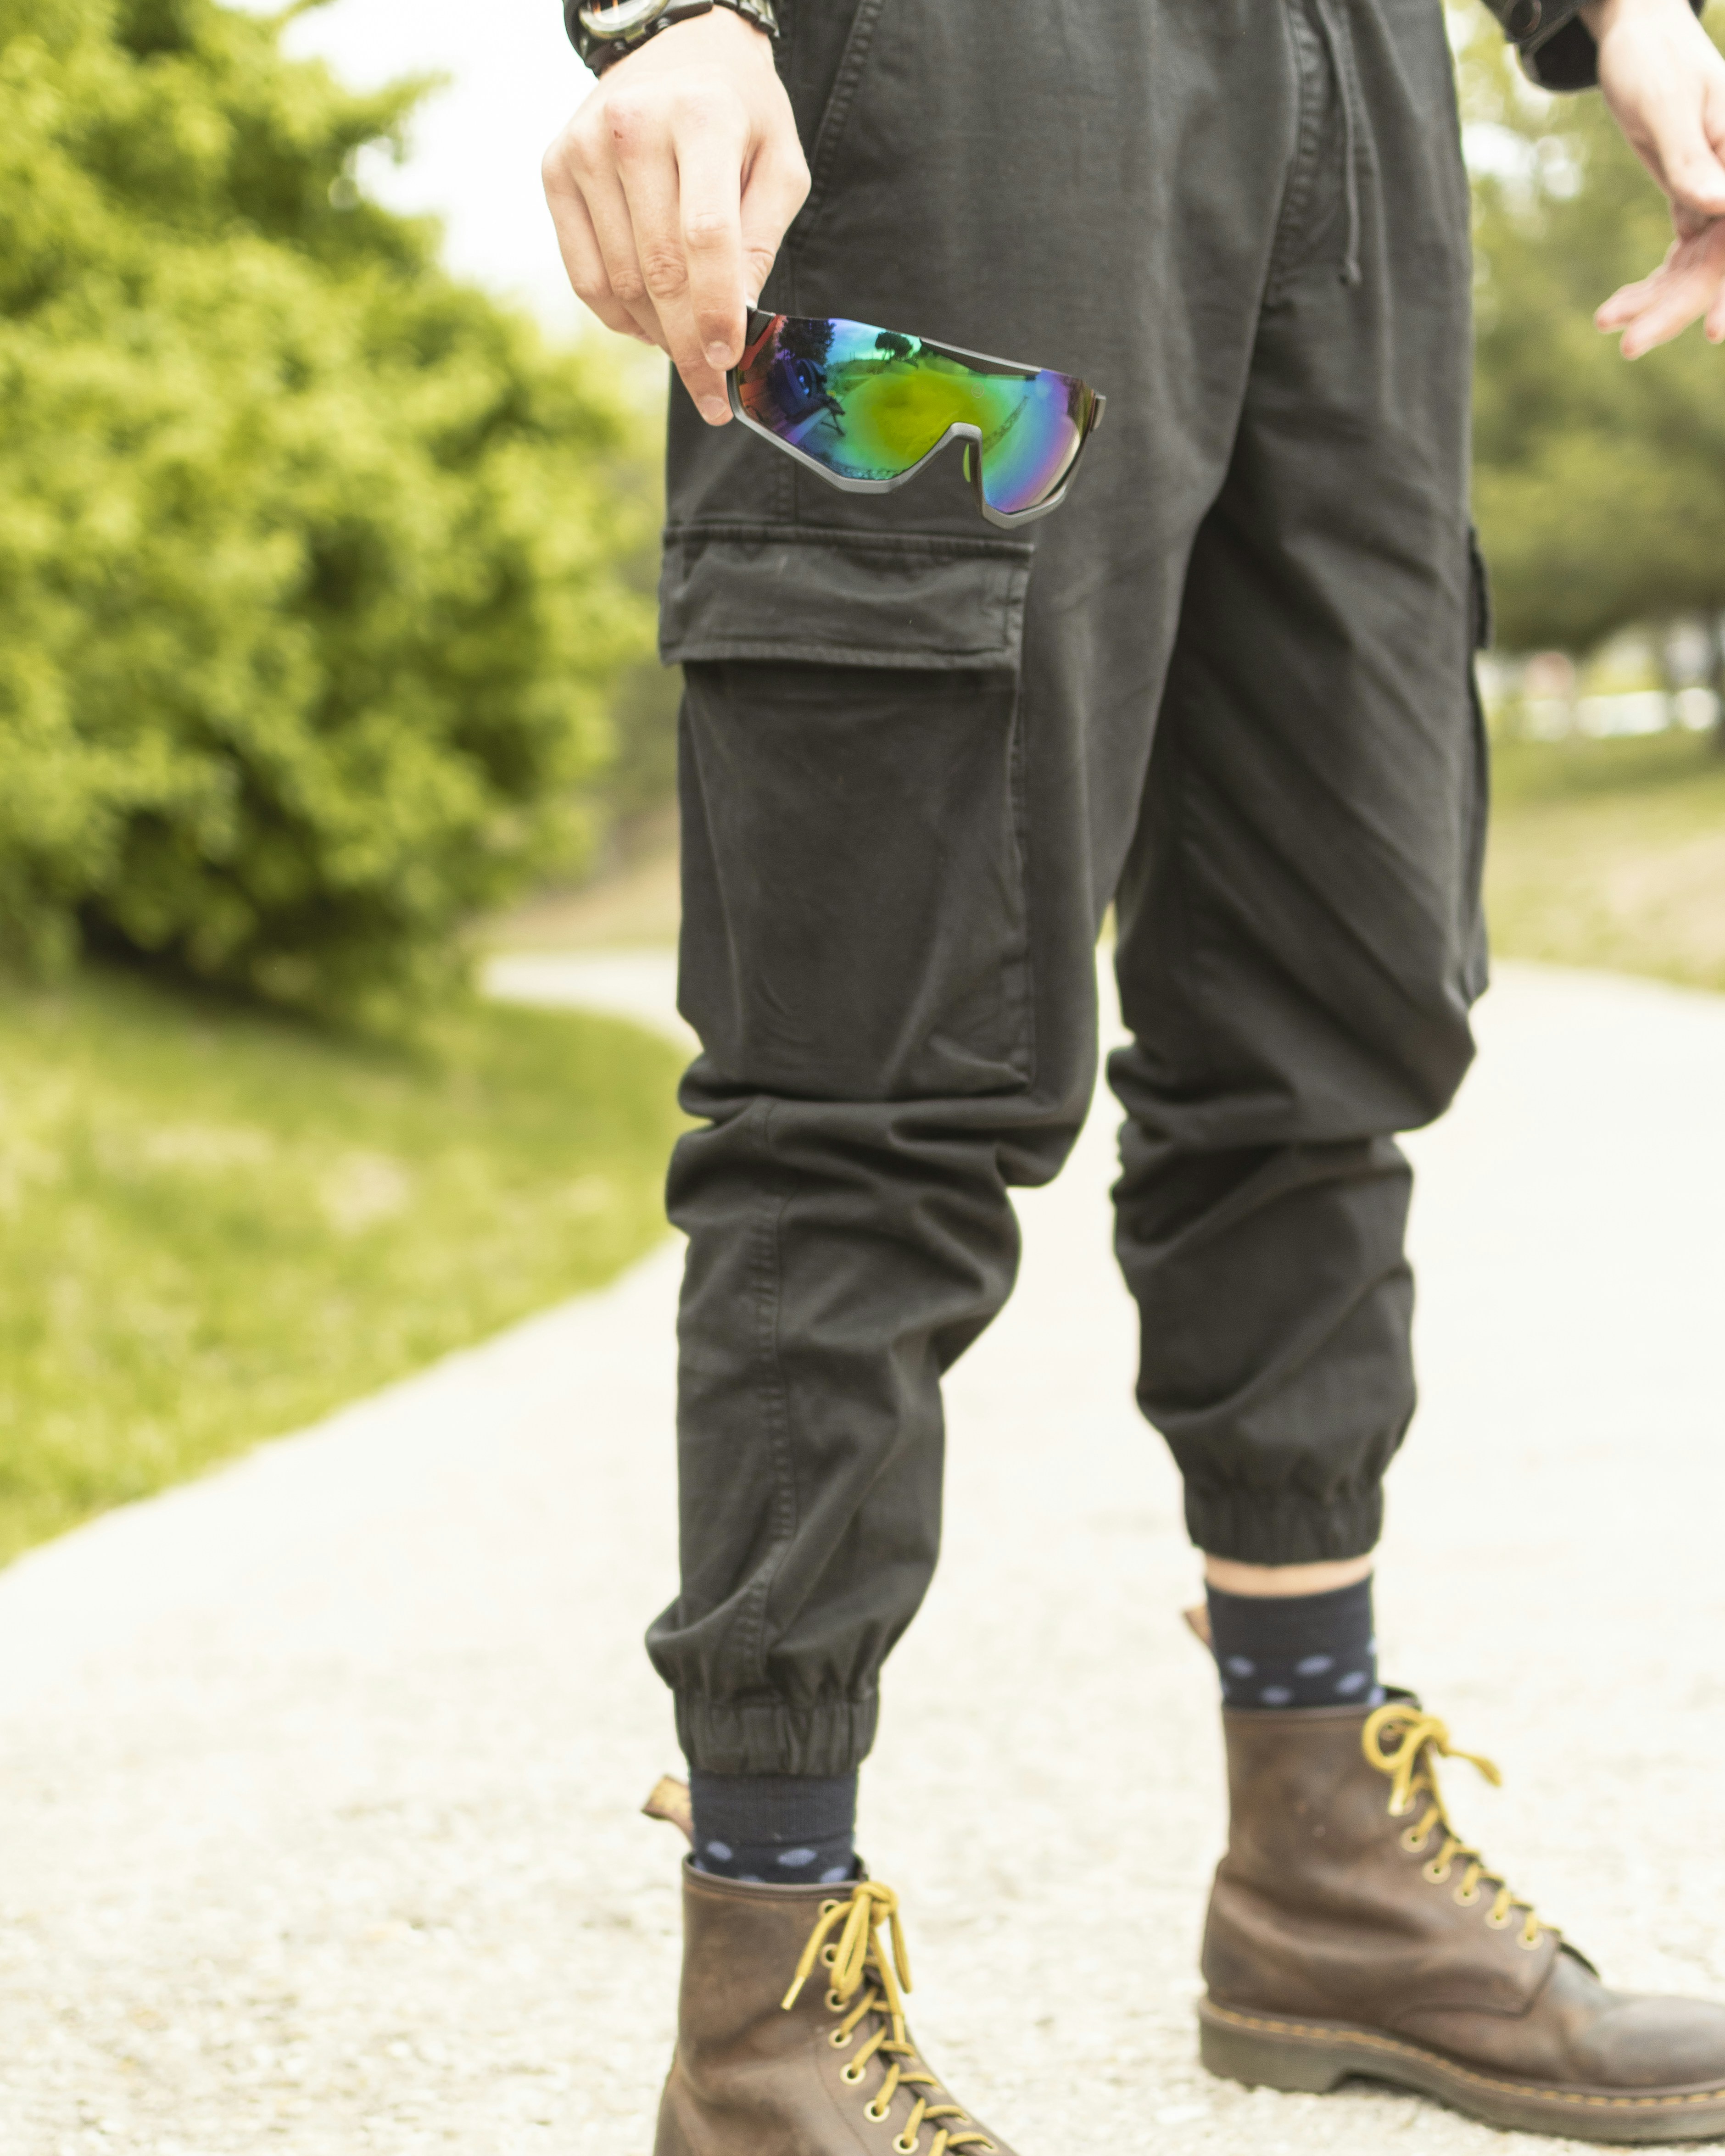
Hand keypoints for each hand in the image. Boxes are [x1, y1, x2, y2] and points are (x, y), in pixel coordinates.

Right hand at [542, 9, 809, 423]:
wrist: (678, 51)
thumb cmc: (740, 116)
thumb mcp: (779, 165)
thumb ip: (763, 240)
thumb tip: (738, 321)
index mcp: (700, 118)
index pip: (705, 236)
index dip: (714, 309)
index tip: (727, 364)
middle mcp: (631, 129)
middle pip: (659, 270)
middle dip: (688, 346)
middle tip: (712, 396)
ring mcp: (583, 150)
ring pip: (621, 283)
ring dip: (657, 335)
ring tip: (687, 352)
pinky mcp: (555, 170)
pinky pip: (585, 276)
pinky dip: (620, 317)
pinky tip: (650, 325)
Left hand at [1584, 0, 1724, 354]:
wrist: (1636, 38)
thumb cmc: (1653, 60)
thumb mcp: (1665, 106)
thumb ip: (1693, 158)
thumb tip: (1723, 205)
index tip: (1717, 331)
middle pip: (1724, 264)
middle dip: (1681, 309)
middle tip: (1631, 345)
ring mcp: (1721, 197)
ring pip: (1698, 271)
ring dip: (1656, 305)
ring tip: (1608, 323)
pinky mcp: (1695, 203)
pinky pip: (1677, 262)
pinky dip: (1646, 289)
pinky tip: (1610, 311)